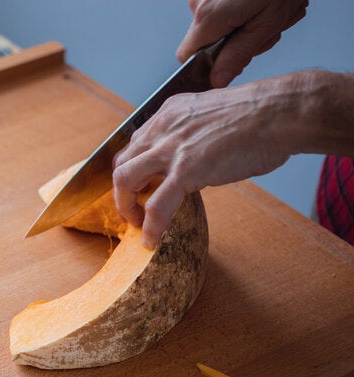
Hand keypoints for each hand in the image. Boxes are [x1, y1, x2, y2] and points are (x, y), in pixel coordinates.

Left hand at [112, 77, 298, 246]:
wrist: (279, 112)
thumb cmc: (262, 116)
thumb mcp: (213, 117)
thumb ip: (195, 136)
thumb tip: (195, 159)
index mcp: (170, 113)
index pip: (135, 143)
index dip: (131, 169)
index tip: (137, 188)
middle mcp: (163, 128)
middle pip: (121, 162)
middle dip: (121, 191)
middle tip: (131, 211)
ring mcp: (171, 149)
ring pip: (125, 181)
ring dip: (126, 207)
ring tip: (137, 225)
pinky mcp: (186, 169)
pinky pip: (156, 205)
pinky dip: (150, 227)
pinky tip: (152, 240)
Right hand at [177, 0, 307, 86]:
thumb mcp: (266, 24)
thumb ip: (238, 55)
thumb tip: (217, 80)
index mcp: (208, 17)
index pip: (187, 56)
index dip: (208, 63)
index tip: (230, 59)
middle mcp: (199, 2)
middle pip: (204, 39)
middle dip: (233, 41)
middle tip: (262, 31)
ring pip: (214, 23)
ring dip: (241, 24)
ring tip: (266, 12)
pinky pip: (220, 7)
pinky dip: (240, 9)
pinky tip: (259, 3)